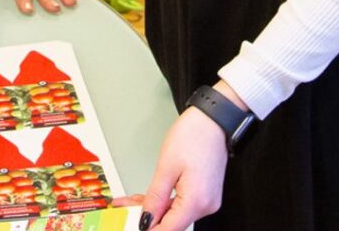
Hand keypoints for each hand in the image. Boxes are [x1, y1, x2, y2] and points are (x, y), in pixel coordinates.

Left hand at [132, 106, 228, 229]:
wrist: (213, 119)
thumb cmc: (193, 136)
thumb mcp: (166, 166)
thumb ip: (155, 197)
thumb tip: (146, 219)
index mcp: (196, 201)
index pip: (169, 229)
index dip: (149, 228)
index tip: (132, 224)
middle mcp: (206, 206)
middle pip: (172, 222)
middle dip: (147, 216)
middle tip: (125, 207)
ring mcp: (207, 200)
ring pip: (176, 213)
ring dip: (154, 208)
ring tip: (132, 200)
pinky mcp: (205, 193)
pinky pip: (183, 203)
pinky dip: (166, 201)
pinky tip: (150, 197)